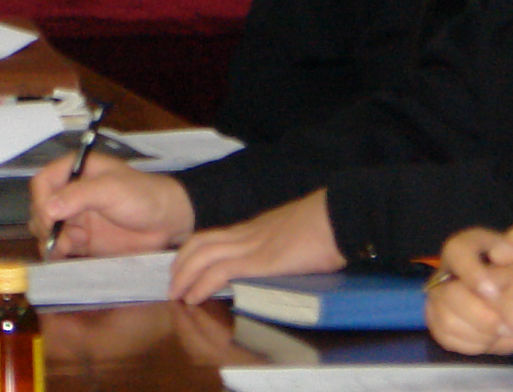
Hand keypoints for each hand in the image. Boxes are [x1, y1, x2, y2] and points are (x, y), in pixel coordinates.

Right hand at [25, 155, 191, 260]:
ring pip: (48, 229)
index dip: (40, 200)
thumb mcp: (111, 189)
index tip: (49, 219)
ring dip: (50, 240)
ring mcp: (77, 218)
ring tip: (67, 248)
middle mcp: (72, 194)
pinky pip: (62, 247)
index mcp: (76, 172)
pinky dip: (58, 252)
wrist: (169, 222)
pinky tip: (66, 255)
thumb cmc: (143, 196)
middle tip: (57, 238)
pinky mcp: (85, 241)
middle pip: (41, 208)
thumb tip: (48, 208)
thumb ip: (79, 196)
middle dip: (44, 224)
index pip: (43, 183)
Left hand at [166, 187, 337, 302]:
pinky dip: (201, 284)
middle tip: (172, 282)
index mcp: (256, 228)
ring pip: (203, 255)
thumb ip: (283, 245)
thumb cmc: (328, 226)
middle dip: (180, 262)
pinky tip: (193, 297)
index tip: (185, 266)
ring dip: (184, 275)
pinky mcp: (260, 260)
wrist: (341, 216)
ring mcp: (252, 245)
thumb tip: (284, 258)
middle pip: (200, 242)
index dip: (195, 251)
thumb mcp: (297, 234)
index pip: (214, 235)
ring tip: (175, 293)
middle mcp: (248, 233)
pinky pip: (221, 271)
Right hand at [426, 228, 512, 354]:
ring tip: (503, 333)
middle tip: (506, 325)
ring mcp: (441, 298)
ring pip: (445, 319)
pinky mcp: (441, 322)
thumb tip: (499, 253)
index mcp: (467, 249)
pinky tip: (491, 341)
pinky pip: (445, 336)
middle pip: (446, 294)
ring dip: (477, 332)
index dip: (471, 273)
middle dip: (478, 315)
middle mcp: (447, 272)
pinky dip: (471, 344)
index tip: (494, 293)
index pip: (456, 251)